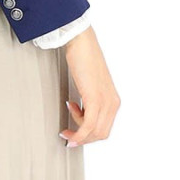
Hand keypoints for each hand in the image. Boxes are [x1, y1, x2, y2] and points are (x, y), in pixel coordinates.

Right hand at [59, 25, 119, 147]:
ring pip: (96, 133)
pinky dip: (78, 133)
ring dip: (79, 136)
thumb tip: (81, 111)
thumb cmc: (83, 57)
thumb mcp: (90, 84)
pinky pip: (89, 125)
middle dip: (83, 138)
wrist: (81, 41)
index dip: (89, 135)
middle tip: (68, 134)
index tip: (75, 132)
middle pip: (101, 134)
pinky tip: (69, 131)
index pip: (105, 128)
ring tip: (66, 128)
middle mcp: (113, 102)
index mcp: (113, 100)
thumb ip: (91, 98)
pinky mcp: (95, 98)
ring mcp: (106, 101)